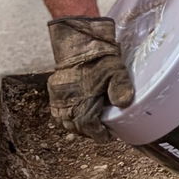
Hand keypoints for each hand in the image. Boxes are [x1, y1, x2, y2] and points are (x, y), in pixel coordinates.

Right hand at [47, 17, 134, 140]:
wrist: (79, 42)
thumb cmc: (100, 57)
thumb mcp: (117, 70)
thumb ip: (121, 87)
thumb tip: (124, 103)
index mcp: (83, 99)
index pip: (89, 126)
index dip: (99, 134)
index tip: (108, 136)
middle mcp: (67, 101)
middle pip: (76, 127)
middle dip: (89, 131)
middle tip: (101, 130)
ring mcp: (58, 97)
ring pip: (65, 122)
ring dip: (77, 126)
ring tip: (90, 125)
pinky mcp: (54, 91)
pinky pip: (56, 112)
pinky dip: (66, 118)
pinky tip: (77, 115)